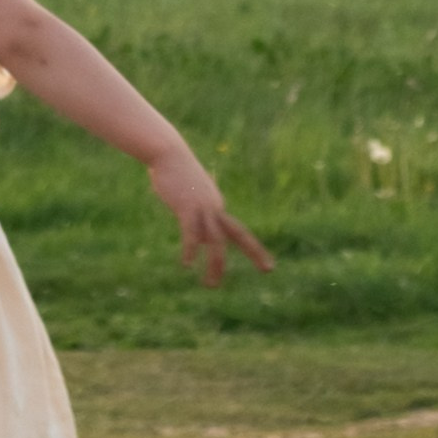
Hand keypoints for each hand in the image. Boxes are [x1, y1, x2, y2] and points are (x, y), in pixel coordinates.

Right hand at [149, 147, 273, 285]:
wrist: (168, 152)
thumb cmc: (175, 173)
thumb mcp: (189, 198)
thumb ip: (197, 219)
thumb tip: (200, 240)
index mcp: (217, 206)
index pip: (236, 232)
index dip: (251, 249)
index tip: (266, 264)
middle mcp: (216, 208)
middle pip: (239, 234)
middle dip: (255, 252)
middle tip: (269, 270)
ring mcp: (203, 207)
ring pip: (216, 240)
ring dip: (215, 264)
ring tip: (211, 285)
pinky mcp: (187, 207)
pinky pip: (191, 232)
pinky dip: (190, 249)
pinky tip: (186, 264)